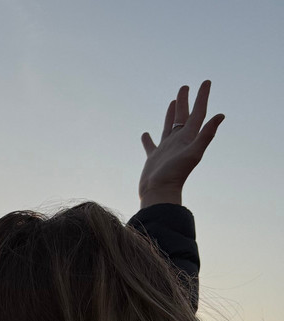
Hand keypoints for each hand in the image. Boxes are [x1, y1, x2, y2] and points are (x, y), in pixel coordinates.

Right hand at [138, 80, 224, 207]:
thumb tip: (221, 115)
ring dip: (171, 114)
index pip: (198, 113)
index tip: (206, 82)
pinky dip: (148, 139)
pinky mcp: (154, 157)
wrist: (159, 192)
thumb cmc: (175, 174)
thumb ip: (206, 134)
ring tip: (172, 102)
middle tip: (185, 86)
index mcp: (188, 137)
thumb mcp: (193, 152)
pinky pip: (151, 144)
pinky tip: (146, 134)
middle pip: (183, 116)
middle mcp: (179, 141)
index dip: (202, 97)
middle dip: (185, 101)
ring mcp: (166, 149)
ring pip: (169, 126)